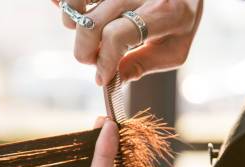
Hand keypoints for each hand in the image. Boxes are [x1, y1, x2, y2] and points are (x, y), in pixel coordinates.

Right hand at [52, 0, 203, 84]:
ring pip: (75, 4)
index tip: (102, 78)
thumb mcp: (174, 48)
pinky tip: (73, 10)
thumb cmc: (179, 18)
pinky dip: (64, 3)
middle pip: (92, 24)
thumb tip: (113, 80)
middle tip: (93, 59)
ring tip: (88, 34)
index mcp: (163, 12)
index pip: (116, 37)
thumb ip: (144, 65)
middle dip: (85, 51)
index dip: (103, 62)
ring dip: (72, 26)